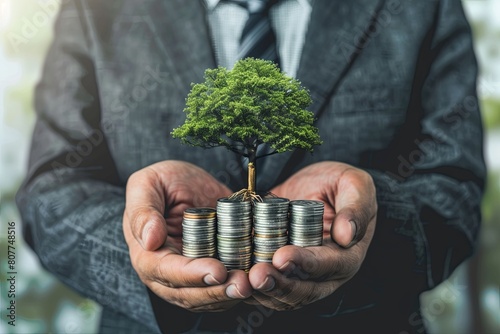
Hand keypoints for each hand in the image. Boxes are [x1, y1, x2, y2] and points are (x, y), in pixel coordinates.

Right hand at [123, 160, 252, 311]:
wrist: (187, 181)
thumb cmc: (163, 181)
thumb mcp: (147, 184)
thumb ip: (143, 210)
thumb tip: (150, 240)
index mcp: (147, 253)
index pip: (166, 272)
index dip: (192, 274)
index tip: (218, 271)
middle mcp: (166, 273)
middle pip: (188, 293)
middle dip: (217, 292)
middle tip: (242, 285)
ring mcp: (189, 276)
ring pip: (207, 298)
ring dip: (230, 295)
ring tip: (251, 285)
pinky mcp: (211, 272)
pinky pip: (223, 289)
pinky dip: (238, 288)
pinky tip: (256, 281)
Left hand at [247, 161, 376, 309]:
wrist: (319, 186)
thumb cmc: (341, 184)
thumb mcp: (354, 184)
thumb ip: (356, 207)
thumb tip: (347, 234)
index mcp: (348, 254)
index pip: (328, 266)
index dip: (305, 264)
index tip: (282, 256)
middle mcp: (326, 273)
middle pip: (304, 290)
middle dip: (279, 284)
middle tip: (257, 275)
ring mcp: (303, 276)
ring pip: (284, 296)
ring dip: (263, 291)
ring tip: (243, 280)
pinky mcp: (282, 272)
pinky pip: (268, 289)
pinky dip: (252, 288)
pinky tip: (236, 279)